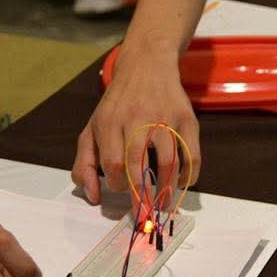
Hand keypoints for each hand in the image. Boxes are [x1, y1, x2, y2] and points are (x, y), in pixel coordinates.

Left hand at [72, 43, 200, 205]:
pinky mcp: (187, 118)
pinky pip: (192, 153)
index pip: (113, 163)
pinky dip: (189, 174)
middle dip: (141, 194)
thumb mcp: (92, 129)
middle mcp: (137, 119)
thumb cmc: (117, 105)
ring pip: (169, 160)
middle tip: (144, 211)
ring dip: (167, 188)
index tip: (122, 188)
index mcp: (110, 123)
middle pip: (138, 163)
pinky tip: (182, 182)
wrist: (146, 66)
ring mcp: (165, 118)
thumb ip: (84, 165)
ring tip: (164, 203)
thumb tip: (93, 198)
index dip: (117, 184)